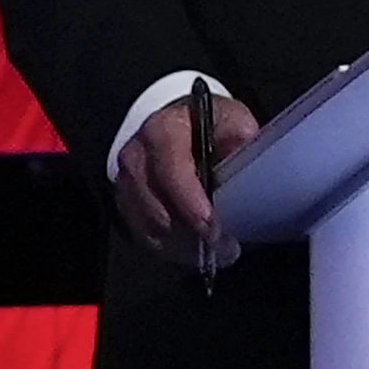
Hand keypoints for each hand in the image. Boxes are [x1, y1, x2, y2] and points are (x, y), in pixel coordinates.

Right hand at [114, 91, 259, 270]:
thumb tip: (243, 152)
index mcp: (162, 130)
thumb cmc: (208, 126)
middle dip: (191, 231)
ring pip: (149, 226)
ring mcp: (126, 182)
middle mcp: (136, 156)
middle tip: (224, 246)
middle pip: (156, 206)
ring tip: (216, 250)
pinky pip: (145, 236)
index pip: (171, 171)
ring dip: (183, 244)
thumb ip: (238, 134)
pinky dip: (172, 248)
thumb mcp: (230, 119)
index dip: (190, 203)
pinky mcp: (126, 204)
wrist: (181, 126)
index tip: (213, 227)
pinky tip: (197, 250)